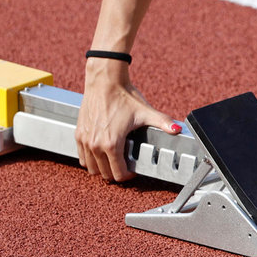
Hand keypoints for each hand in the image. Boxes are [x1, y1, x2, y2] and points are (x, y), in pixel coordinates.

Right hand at [74, 58, 179, 181]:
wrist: (104, 81)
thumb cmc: (123, 95)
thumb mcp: (145, 111)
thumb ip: (163, 122)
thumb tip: (177, 129)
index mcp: (111, 144)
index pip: (118, 174)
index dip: (128, 176)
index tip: (133, 170)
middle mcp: (95, 145)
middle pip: (105, 174)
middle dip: (116, 172)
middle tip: (125, 165)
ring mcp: (85, 140)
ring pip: (91, 168)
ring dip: (102, 168)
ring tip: (113, 160)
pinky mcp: (79, 134)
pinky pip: (81, 157)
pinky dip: (90, 159)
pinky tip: (100, 153)